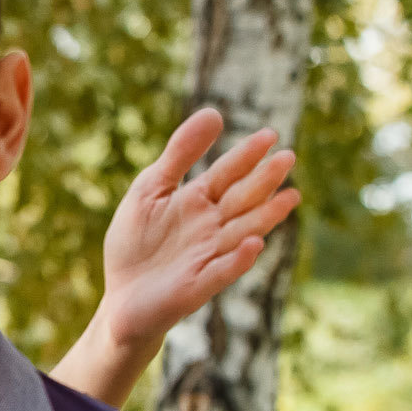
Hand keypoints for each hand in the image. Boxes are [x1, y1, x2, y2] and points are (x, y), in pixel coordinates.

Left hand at [98, 108, 300, 350]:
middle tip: (288, 157)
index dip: (246, 155)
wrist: (121, 298)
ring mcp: (209, 256)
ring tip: (290, 196)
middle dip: (264, 180)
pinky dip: (239, 259)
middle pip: (242, 199)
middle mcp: (211, 227)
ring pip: (243, 231)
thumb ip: (179, 155)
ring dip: (266, 216)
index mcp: (198, 202)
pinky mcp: (199, 285)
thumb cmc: (135, 243)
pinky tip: (254, 242)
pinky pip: (223, 271)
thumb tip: (214, 112)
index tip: (269, 134)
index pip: (227, 174)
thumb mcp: (150, 189)